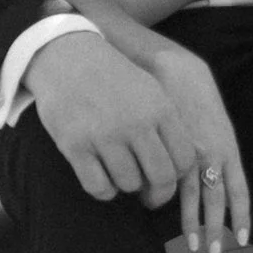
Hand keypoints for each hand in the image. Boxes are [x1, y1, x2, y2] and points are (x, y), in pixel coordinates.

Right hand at [24, 26, 234, 244]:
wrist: (67, 55)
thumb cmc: (112, 77)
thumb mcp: (150, 90)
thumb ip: (166, 125)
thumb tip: (180, 168)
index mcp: (160, 109)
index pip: (185, 160)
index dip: (178, 177)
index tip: (167, 178)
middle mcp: (136, 123)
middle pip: (161, 179)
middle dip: (158, 195)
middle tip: (149, 197)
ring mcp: (105, 135)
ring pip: (130, 185)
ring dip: (127, 186)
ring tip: (120, 174)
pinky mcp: (76, 145)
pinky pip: (99, 187)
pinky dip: (104, 191)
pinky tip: (102, 179)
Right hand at [146, 42, 252, 252]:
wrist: (170, 67)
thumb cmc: (190, 88)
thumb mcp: (211, 117)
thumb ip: (212, 143)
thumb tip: (207, 165)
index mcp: (228, 146)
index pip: (240, 188)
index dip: (242, 214)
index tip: (243, 238)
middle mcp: (214, 153)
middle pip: (220, 199)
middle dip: (219, 228)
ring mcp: (191, 153)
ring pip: (196, 197)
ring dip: (194, 224)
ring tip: (194, 246)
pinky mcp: (167, 150)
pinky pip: (171, 183)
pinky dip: (167, 202)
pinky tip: (162, 214)